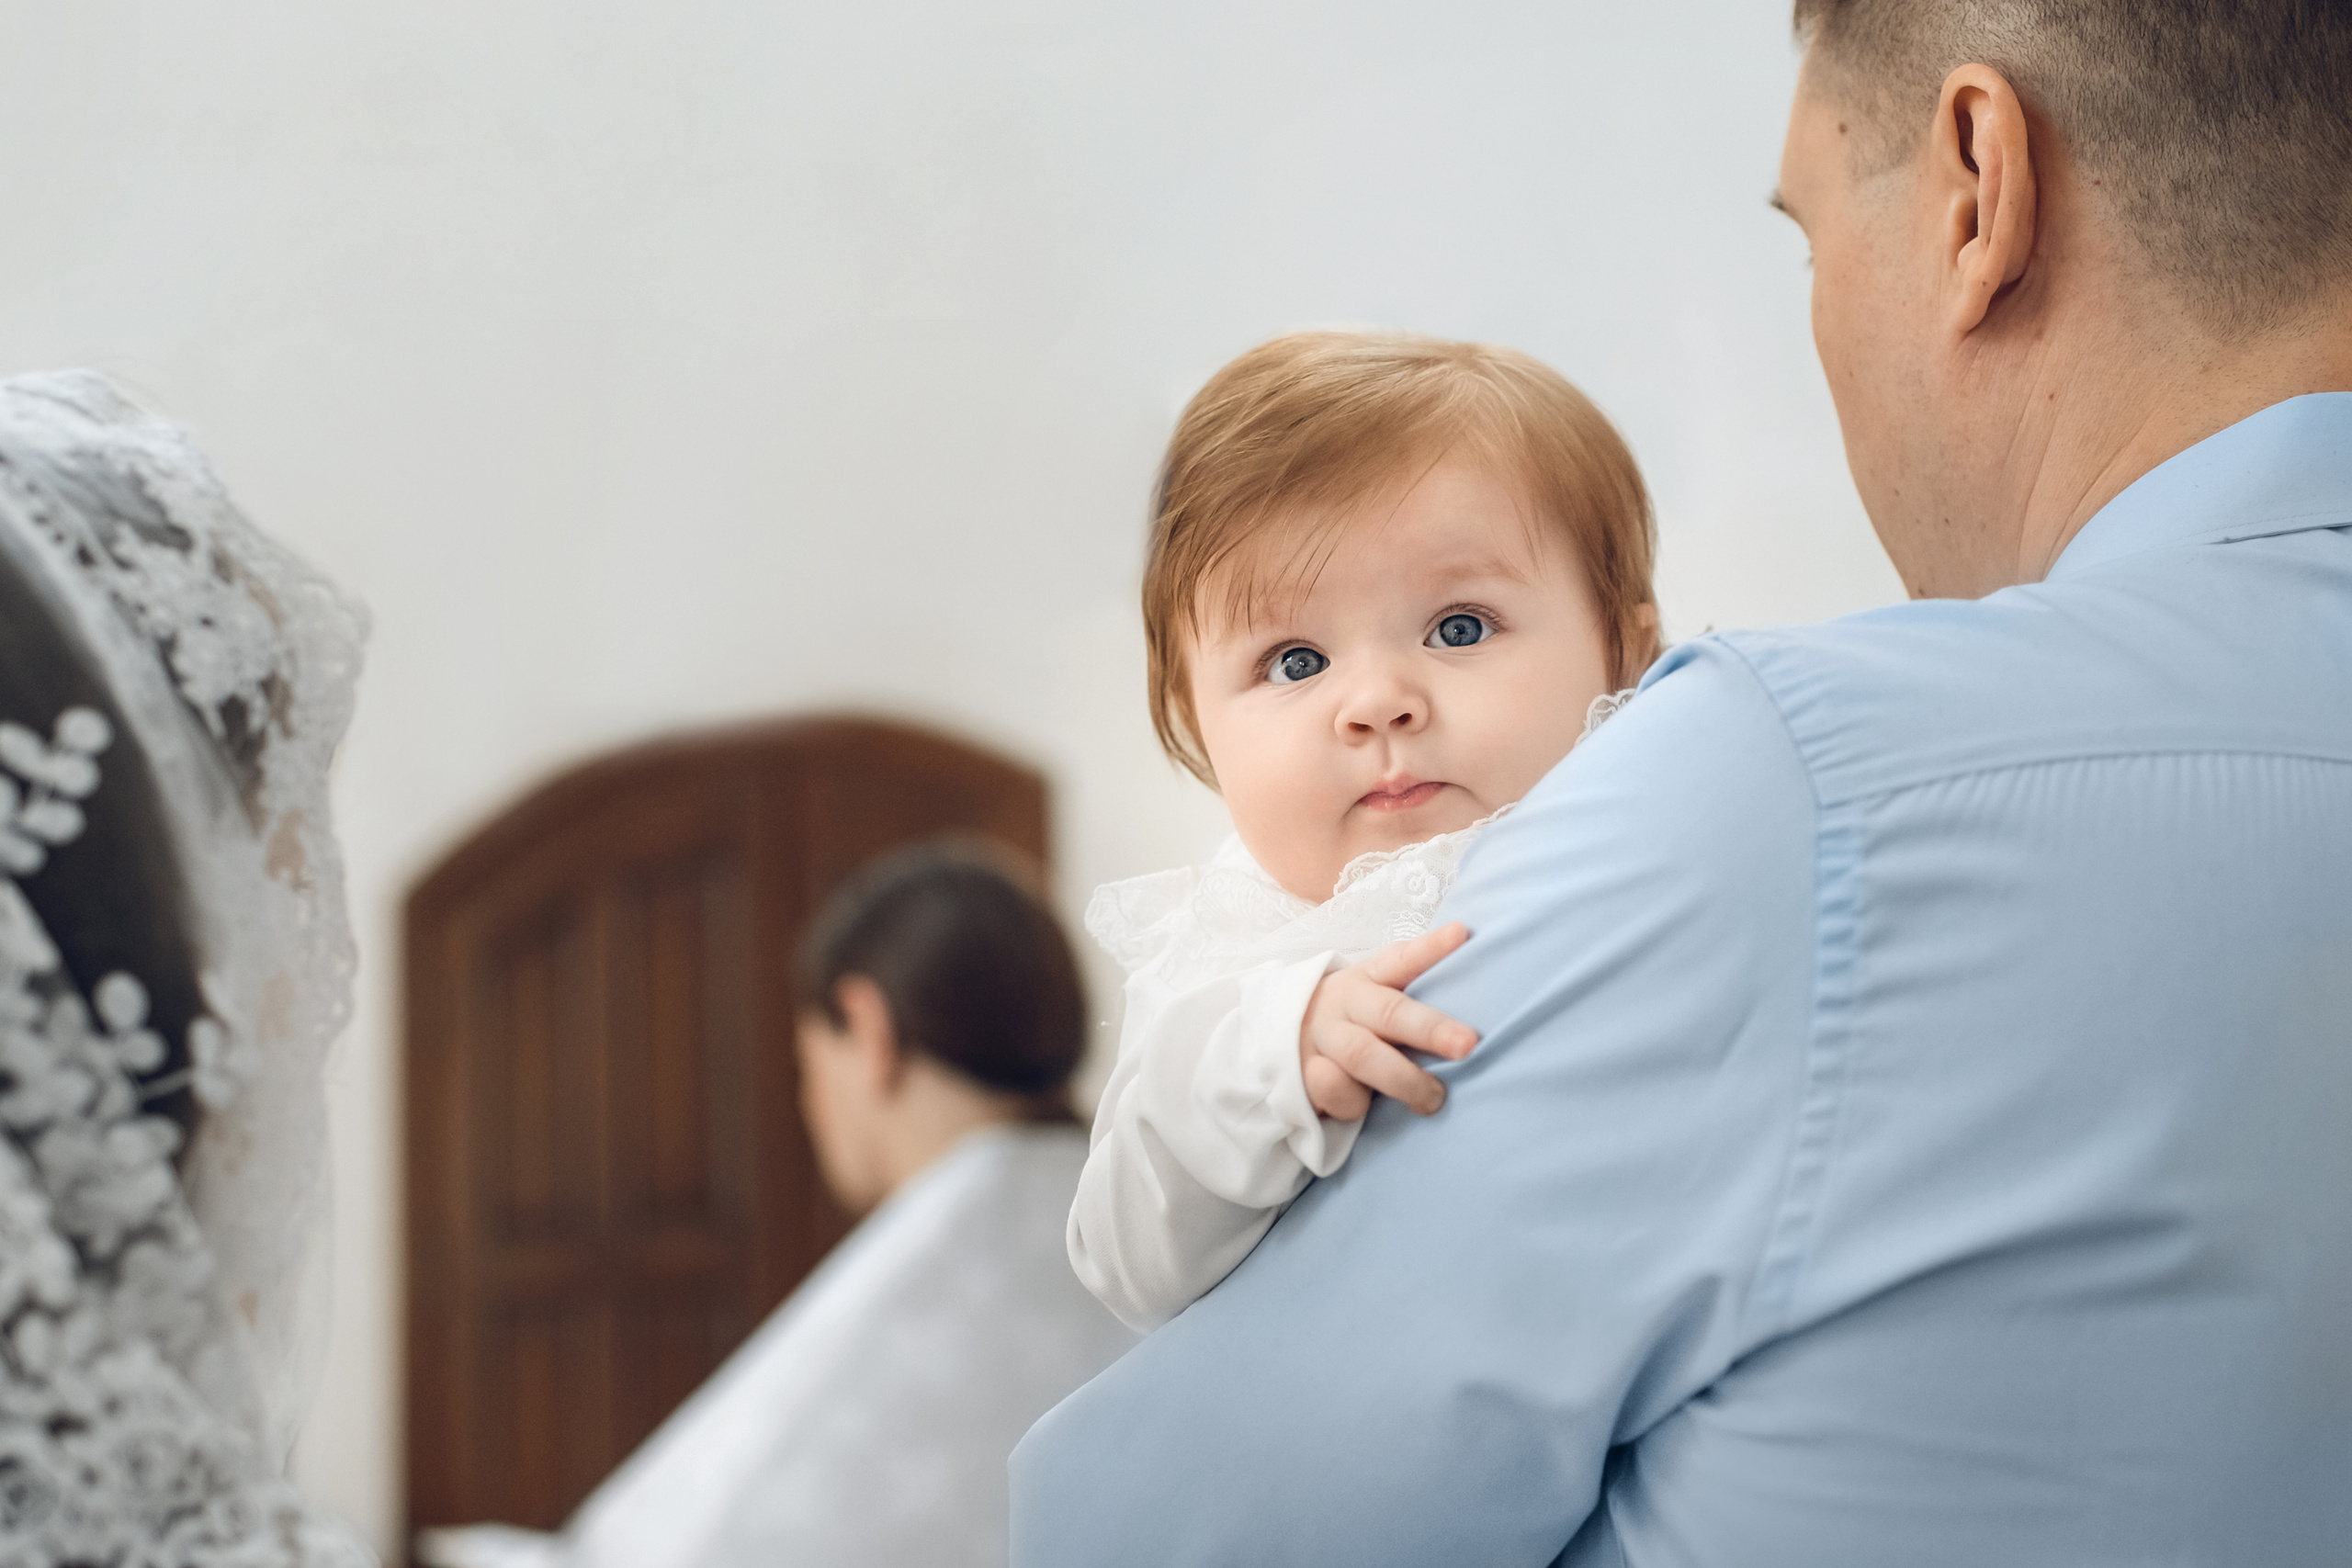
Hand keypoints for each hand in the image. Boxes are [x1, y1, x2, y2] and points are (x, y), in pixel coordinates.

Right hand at [1298, 922, 1477, 1120]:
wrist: (1278, 1044)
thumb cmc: (1352, 1026)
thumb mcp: (1375, 1002)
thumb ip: (1411, 1003)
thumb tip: (1468, 1014)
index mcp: (1367, 979)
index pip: (1400, 959)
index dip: (1430, 948)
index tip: (1461, 933)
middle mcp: (1345, 1002)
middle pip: (1389, 1012)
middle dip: (1430, 1029)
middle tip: (1468, 1044)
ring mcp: (1323, 1037)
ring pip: (1362, 1054)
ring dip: (1403, 1078)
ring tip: (1434, 1099)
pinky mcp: (1304, 1073)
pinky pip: (1334, 1089)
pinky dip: (1355, 1101)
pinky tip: (1366, 1105)